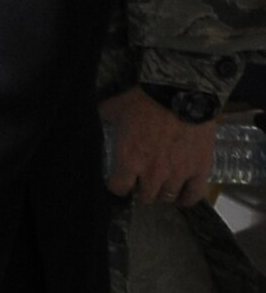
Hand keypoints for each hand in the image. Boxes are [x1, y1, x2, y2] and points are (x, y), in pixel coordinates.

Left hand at [100, 87, 217, 204]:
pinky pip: (194, 195)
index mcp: (129, 160)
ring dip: (162, 192)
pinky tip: (183, 196)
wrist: (181, 93)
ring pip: (167, 196)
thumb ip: (104, 117)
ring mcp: (178, 173)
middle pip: (145, 196)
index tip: (120, 181)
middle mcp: (152, 173)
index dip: (118, 186)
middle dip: (141, 190)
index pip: (119, 188)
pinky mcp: (200, 169)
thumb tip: (93, 116)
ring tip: (161, 186)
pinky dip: (188, 199)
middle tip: (142, 182)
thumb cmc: (145, 100)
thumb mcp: (115, 107)